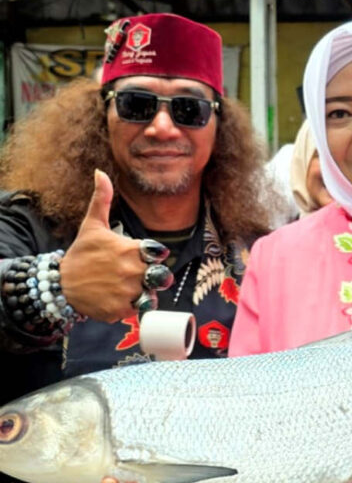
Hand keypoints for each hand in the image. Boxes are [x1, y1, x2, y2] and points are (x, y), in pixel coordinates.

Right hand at [61, 171, 153, 322]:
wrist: (59, 284)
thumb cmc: (81, 253)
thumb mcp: (92, 225)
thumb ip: (102, 199)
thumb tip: (101, 172)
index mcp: (131, 249)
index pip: (159, 254)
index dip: (152, 256)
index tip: (140, 256)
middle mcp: (132, 271)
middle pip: (161, 276)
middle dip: (153, 276)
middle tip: (135, 275)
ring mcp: (127, 293)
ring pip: (152, 294)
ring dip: (145, 292)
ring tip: (126, 287)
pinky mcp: (121, 311)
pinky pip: (139, 310)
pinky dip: (133, 307)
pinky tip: (118, 299)